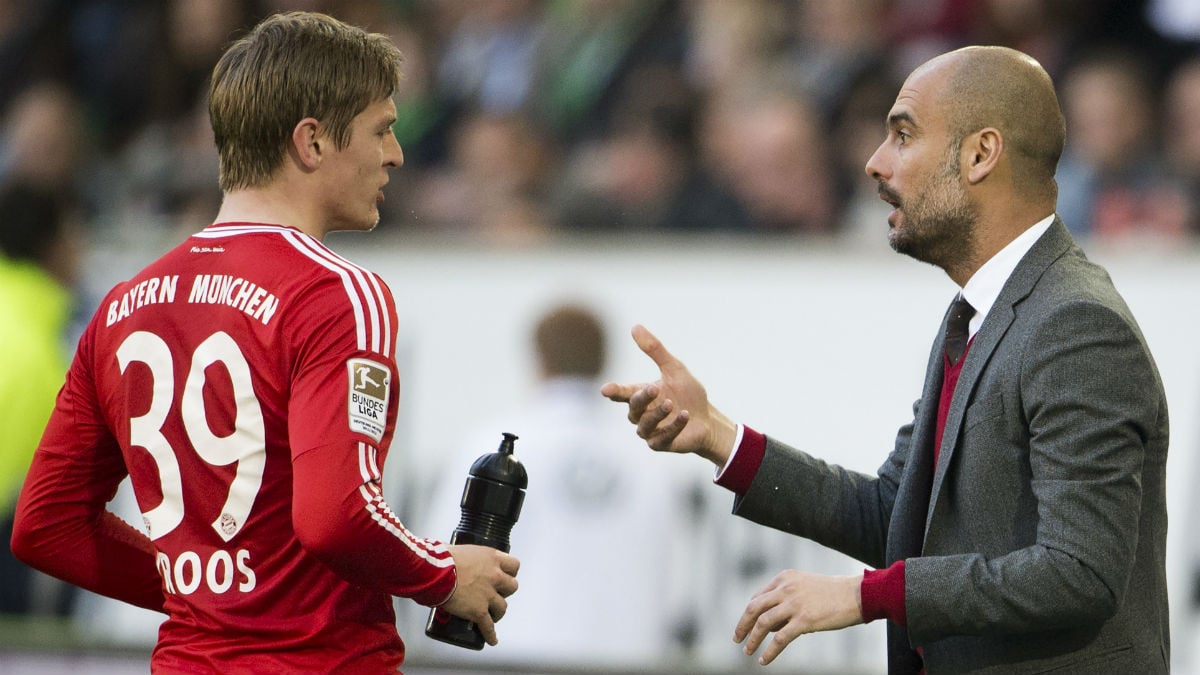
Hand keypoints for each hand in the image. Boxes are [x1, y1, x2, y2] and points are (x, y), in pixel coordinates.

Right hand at [439, 545, 519, 645]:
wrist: (433, 573)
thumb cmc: (440, 558)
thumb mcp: (457, 548)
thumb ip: (460, 554)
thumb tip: (448, 552)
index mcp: (491, 558)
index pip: (513, 564)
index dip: (510, 572)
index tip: (505, 575)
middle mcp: (494, 576)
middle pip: (512, 586)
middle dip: (505, 591)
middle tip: (497, 593)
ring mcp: (488, 595)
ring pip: (503, 607)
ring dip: (498, 611)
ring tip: (492, 615)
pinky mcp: (478, 611)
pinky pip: (488, 626)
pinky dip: (490, 634)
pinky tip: (491, 639)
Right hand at [600, 325, 735, 465]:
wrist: (708, 420)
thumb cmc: (688, 394)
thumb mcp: (674, 369)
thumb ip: (655, 350)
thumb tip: (635, 327)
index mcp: (642, 395)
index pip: (623, 393)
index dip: (614, 391)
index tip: (605, 389)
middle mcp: (642, 414)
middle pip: (633, 408)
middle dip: (642, 398)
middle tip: (654, 388)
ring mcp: (650, 431)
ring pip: (644, 425)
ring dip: (657, 414)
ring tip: (671, 403)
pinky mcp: (661, 444)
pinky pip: (661, 438)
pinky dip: (673, 426)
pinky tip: (685, 415)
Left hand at [734, 570, 863, 665]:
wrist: (857, 594)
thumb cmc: (833, 592)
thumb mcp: (804, 587)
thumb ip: (786, 599)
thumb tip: (770, 624)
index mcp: (784, 578)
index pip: (758, 597)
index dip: (749, 613)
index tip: (745, 625)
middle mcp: (785, 589)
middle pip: (754, 608)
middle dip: (742, 625)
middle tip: (736, 638)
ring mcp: (794, 604)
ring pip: (763, 624)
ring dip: (752, 640)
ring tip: (748, 651)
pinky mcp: (804, 620)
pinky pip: (780, 639)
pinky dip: (769, 651)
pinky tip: (764, 660)